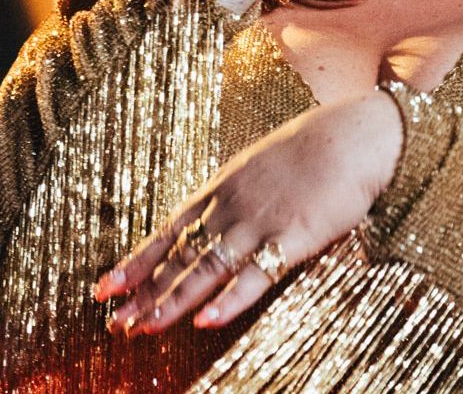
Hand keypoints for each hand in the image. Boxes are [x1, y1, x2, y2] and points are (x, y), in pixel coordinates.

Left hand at [92, 89, 402, 335]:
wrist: (356, 135)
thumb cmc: (316, 148)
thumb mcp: (263, 163)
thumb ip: (239, 191)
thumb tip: (221, 214)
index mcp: (223, 186)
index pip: (169, 230)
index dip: (137, 261)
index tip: (106, 287)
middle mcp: (232, 206)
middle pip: (180, 255)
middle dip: (145, 292)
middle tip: (116, 323)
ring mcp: (260, 222)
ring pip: (207, 268)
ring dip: (173, 300)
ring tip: (143, 328)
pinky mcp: (293, 238)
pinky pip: (256, 275)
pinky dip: (229, 299)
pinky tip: (206, 321)